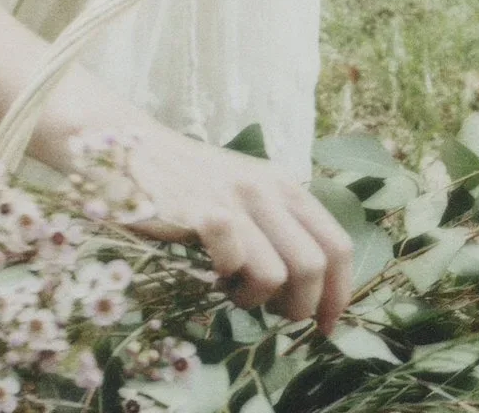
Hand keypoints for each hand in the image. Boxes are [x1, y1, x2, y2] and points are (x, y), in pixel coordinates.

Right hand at [120, 123, 354, 336]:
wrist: (138, 153)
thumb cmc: (194, 184)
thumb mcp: (249, 193)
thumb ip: (281, 227)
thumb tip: (313, 290)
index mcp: (285, 186)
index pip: (337, 245)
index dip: (339, 293)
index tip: (326, 326)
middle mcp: (266, 188)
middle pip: (314, 266)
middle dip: (299, 306)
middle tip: (273, 312)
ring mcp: (234, 199)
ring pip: (276, 275)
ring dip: (256, 300)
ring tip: (234, 290)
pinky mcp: (202, 212)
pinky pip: (233, 263)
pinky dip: (225, 280)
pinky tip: (211, 274)